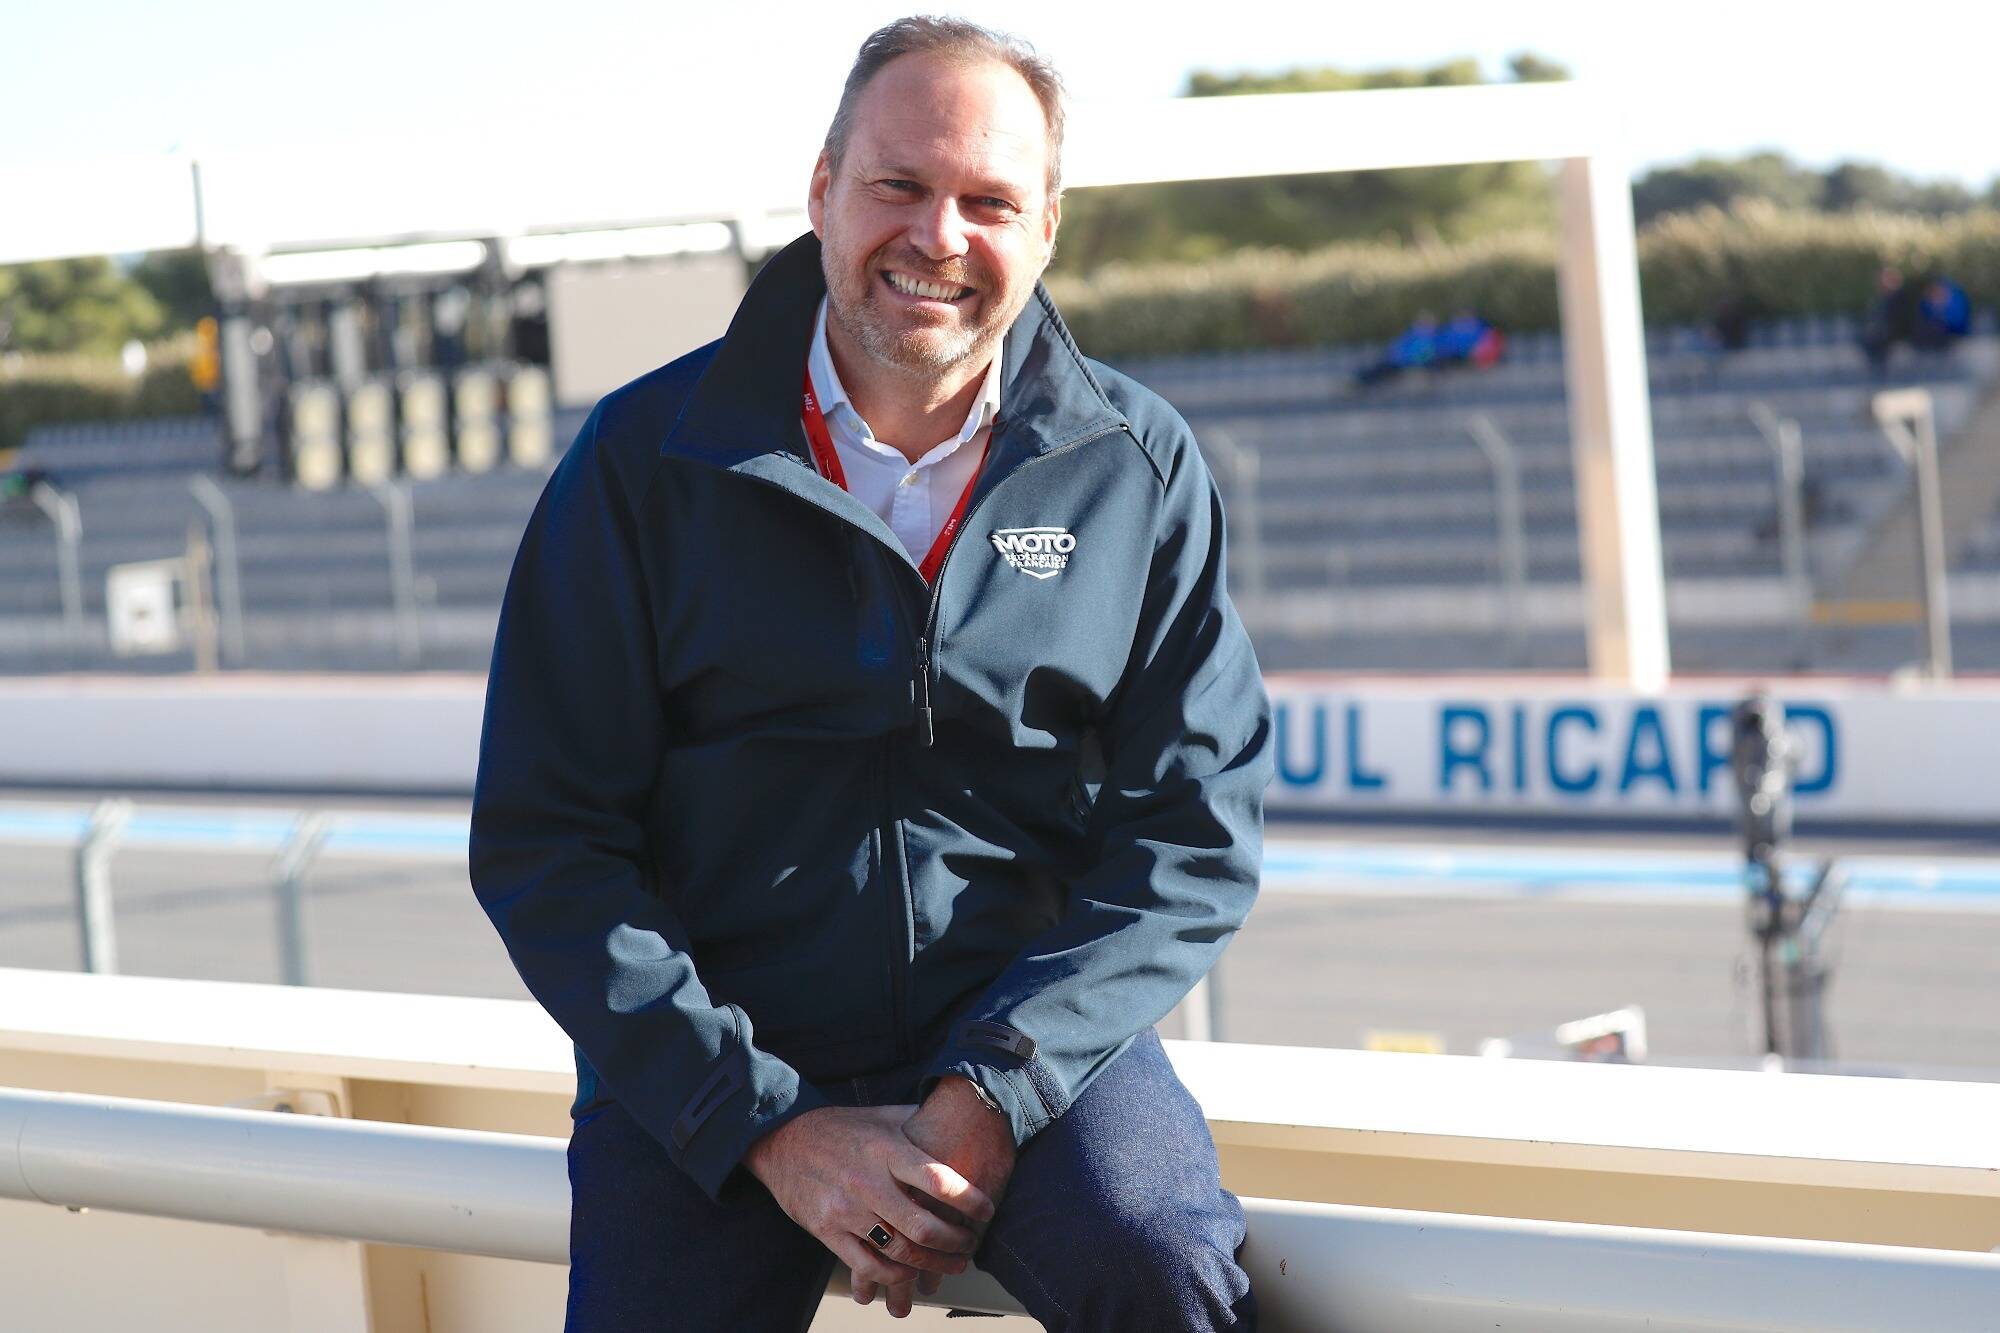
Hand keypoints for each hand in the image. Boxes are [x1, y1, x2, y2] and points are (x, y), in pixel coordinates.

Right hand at [743, 1103, 994, 1315]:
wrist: (781, 1141)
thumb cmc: (839, 1128)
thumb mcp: (881, 1116)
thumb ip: (919, 1122)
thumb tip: (960, 1116)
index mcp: (885, 1150)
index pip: (937, 1180)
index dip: (968, 1200)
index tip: (986, 1210)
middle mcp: (866, 1181)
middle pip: (922, 1226)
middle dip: (956, 1241)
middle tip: (971, 1243)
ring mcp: (845, 1210)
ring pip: (898, 1251)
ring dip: (932, 1264)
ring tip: (952, 1263)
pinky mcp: (827, 1232)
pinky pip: (866, 1266)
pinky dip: (893, 1276)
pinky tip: (910, 1274)